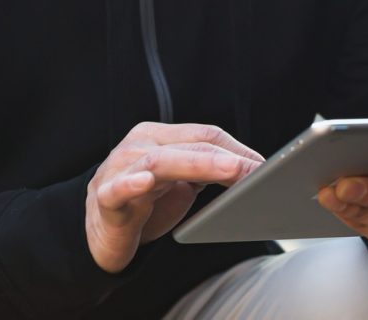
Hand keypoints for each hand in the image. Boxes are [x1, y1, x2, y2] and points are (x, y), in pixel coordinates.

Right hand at [85, 122, 262, 272]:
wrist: (102, 233)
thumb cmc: (145, 205)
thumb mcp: (181, 185)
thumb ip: (207, 172)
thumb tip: (252, 171)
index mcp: (160, 137)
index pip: (205, 134)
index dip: (237, 148)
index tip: (264, 166)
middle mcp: (140, 145)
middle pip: (189, 145)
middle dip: (227, 158)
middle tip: (256, 171)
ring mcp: (120, 169)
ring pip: (160, 161)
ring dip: (197, 165)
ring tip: (228, 171)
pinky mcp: (105, 198)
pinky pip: (117, 189)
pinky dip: (131, 184)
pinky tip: (145, 182)